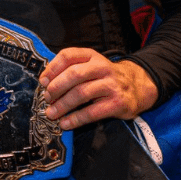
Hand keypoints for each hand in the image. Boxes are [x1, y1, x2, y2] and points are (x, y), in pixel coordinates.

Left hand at [39, 48, 157, 129]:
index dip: (52, 68)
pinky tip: (65, 123)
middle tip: (47, 98)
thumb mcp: (90, 65)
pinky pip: (92, 112)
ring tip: (51, 114)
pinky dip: (76, 119)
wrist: (138, 87)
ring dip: (63, 105)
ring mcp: (111, 85)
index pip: (68, 56)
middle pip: (73, 74)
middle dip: (56, 88)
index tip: (42, 82)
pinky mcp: (118, 103)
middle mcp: (102, 67)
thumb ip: (70, 69)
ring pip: (81, 93)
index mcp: (91, 56)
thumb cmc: (105, 77)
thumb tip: (45, 83)